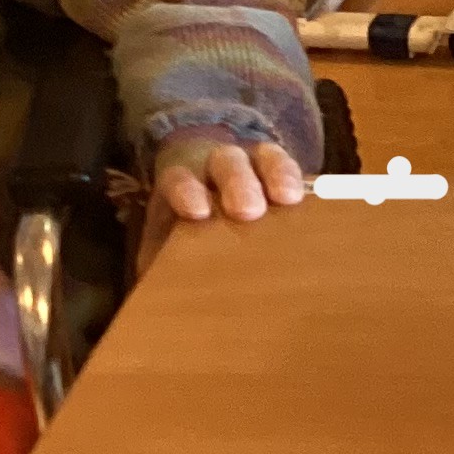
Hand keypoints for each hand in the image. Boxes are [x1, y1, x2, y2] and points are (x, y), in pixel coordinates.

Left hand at [140, 136, 306, 269]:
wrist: (207, 200)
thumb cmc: (187, 231)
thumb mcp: (166, 244)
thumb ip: (159, 262)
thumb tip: (147, 296)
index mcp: (181, 186)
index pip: (179, 179)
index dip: (188, 191)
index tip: (198, 212)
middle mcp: (214, 169)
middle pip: (224, 163)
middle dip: (237, 183)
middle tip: (248, 210)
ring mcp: (249, 165)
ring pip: (259, 157)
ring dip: (273, 175)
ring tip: (288, 199)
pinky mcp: (276, 169)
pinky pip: (286, 163)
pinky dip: (295, 176)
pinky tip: (306, 195)